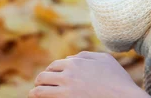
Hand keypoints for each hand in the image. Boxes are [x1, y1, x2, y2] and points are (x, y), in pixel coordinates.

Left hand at [29, 50, 147, 97]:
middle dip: (40, 81)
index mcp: (75, 63)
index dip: (50, 71)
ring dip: (36, 92)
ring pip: (41, 91)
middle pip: (44, 77)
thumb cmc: (117, 79)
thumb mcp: (104, 59)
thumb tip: (70, 58)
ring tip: (33, 94)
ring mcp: (67, 91)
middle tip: (37, 85)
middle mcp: (68, 75)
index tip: (48, 76)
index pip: (54, 66)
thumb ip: (86, 55)